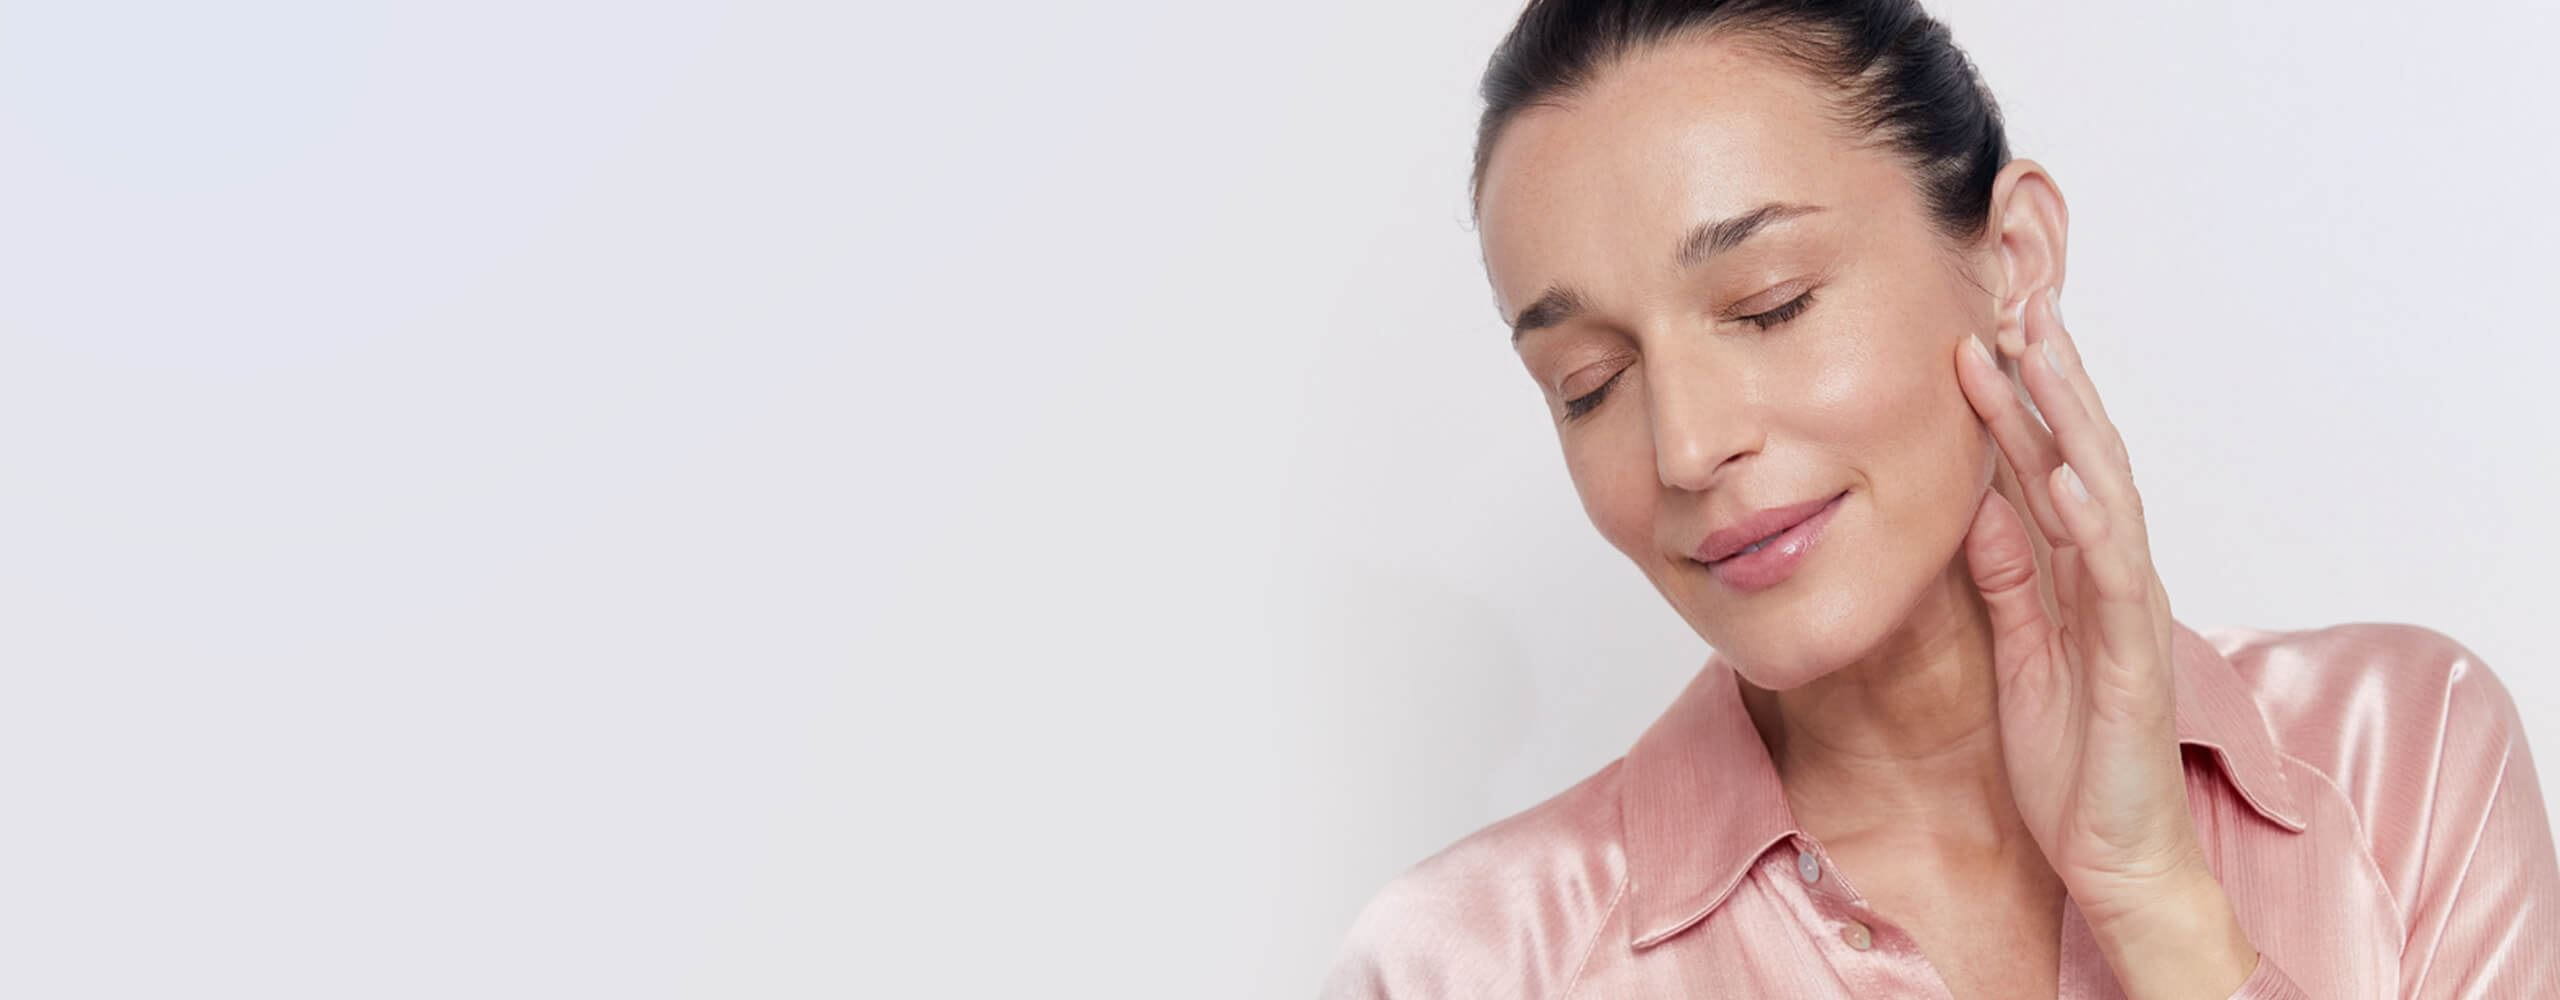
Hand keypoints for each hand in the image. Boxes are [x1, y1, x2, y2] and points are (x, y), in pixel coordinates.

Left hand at [1951, 289, 2257, 997]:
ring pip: (2104, 492)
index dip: (2011, 399)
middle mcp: (2109, 575)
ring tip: (2041, 351)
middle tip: (2012, 297)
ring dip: (2072, 419)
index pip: (2042, 466)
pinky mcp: (2135, 657)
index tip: (1970, 333)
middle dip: (2048, 377)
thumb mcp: (2019, 646)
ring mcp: (2128, 610)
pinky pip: (2115, 578)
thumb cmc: (2071, 756)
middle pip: (2081, 454)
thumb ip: (2006, 574)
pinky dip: (2095, 521)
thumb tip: (1978, 500)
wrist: (2112, 853)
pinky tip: (2070, 475)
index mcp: (2075, 572)